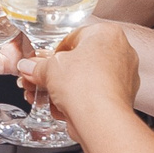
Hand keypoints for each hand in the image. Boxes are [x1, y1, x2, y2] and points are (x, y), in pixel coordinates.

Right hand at [19, 23, 140, 135]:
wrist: (99, 119)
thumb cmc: (83, 85)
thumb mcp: (49, 68)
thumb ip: (38, 66)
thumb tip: (29, 67)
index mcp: (107, 33)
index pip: (74, 37)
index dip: (53, 51)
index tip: (43, 62)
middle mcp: (121, 51)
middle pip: (81, 59)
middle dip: (59, 72)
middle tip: (43, 79)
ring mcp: (125, 76)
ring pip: (88, 79)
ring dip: (66, 88)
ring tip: (49, 97)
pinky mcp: (122, 98)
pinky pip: (95, 95)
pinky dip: (80, 101)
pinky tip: (63, 108)